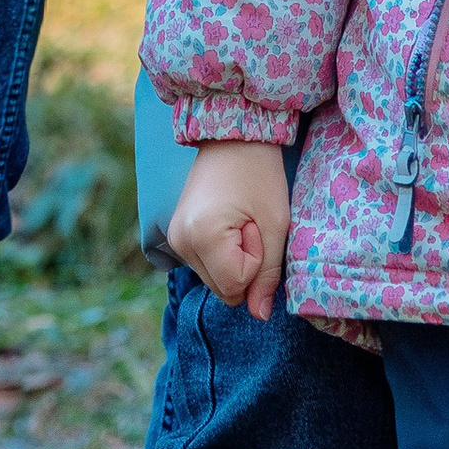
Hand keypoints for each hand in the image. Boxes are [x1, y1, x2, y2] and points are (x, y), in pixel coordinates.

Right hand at [169, 140, 288, 319]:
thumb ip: (268, 274)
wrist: (234, 133)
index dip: (256, 260)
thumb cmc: (260, 172)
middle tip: (249, 222)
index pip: (236, 287)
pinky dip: (221, 253)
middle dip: (244, 264)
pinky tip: (226, 221)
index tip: (255, 224)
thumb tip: (260, 316)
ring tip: (239, 218)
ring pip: (215, 279)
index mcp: (201, 237)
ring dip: (233, 259)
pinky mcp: (176, 234)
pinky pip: (206, 265)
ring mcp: (175, 238)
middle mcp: (180, 242)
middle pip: (223, 289)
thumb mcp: (274, 222)